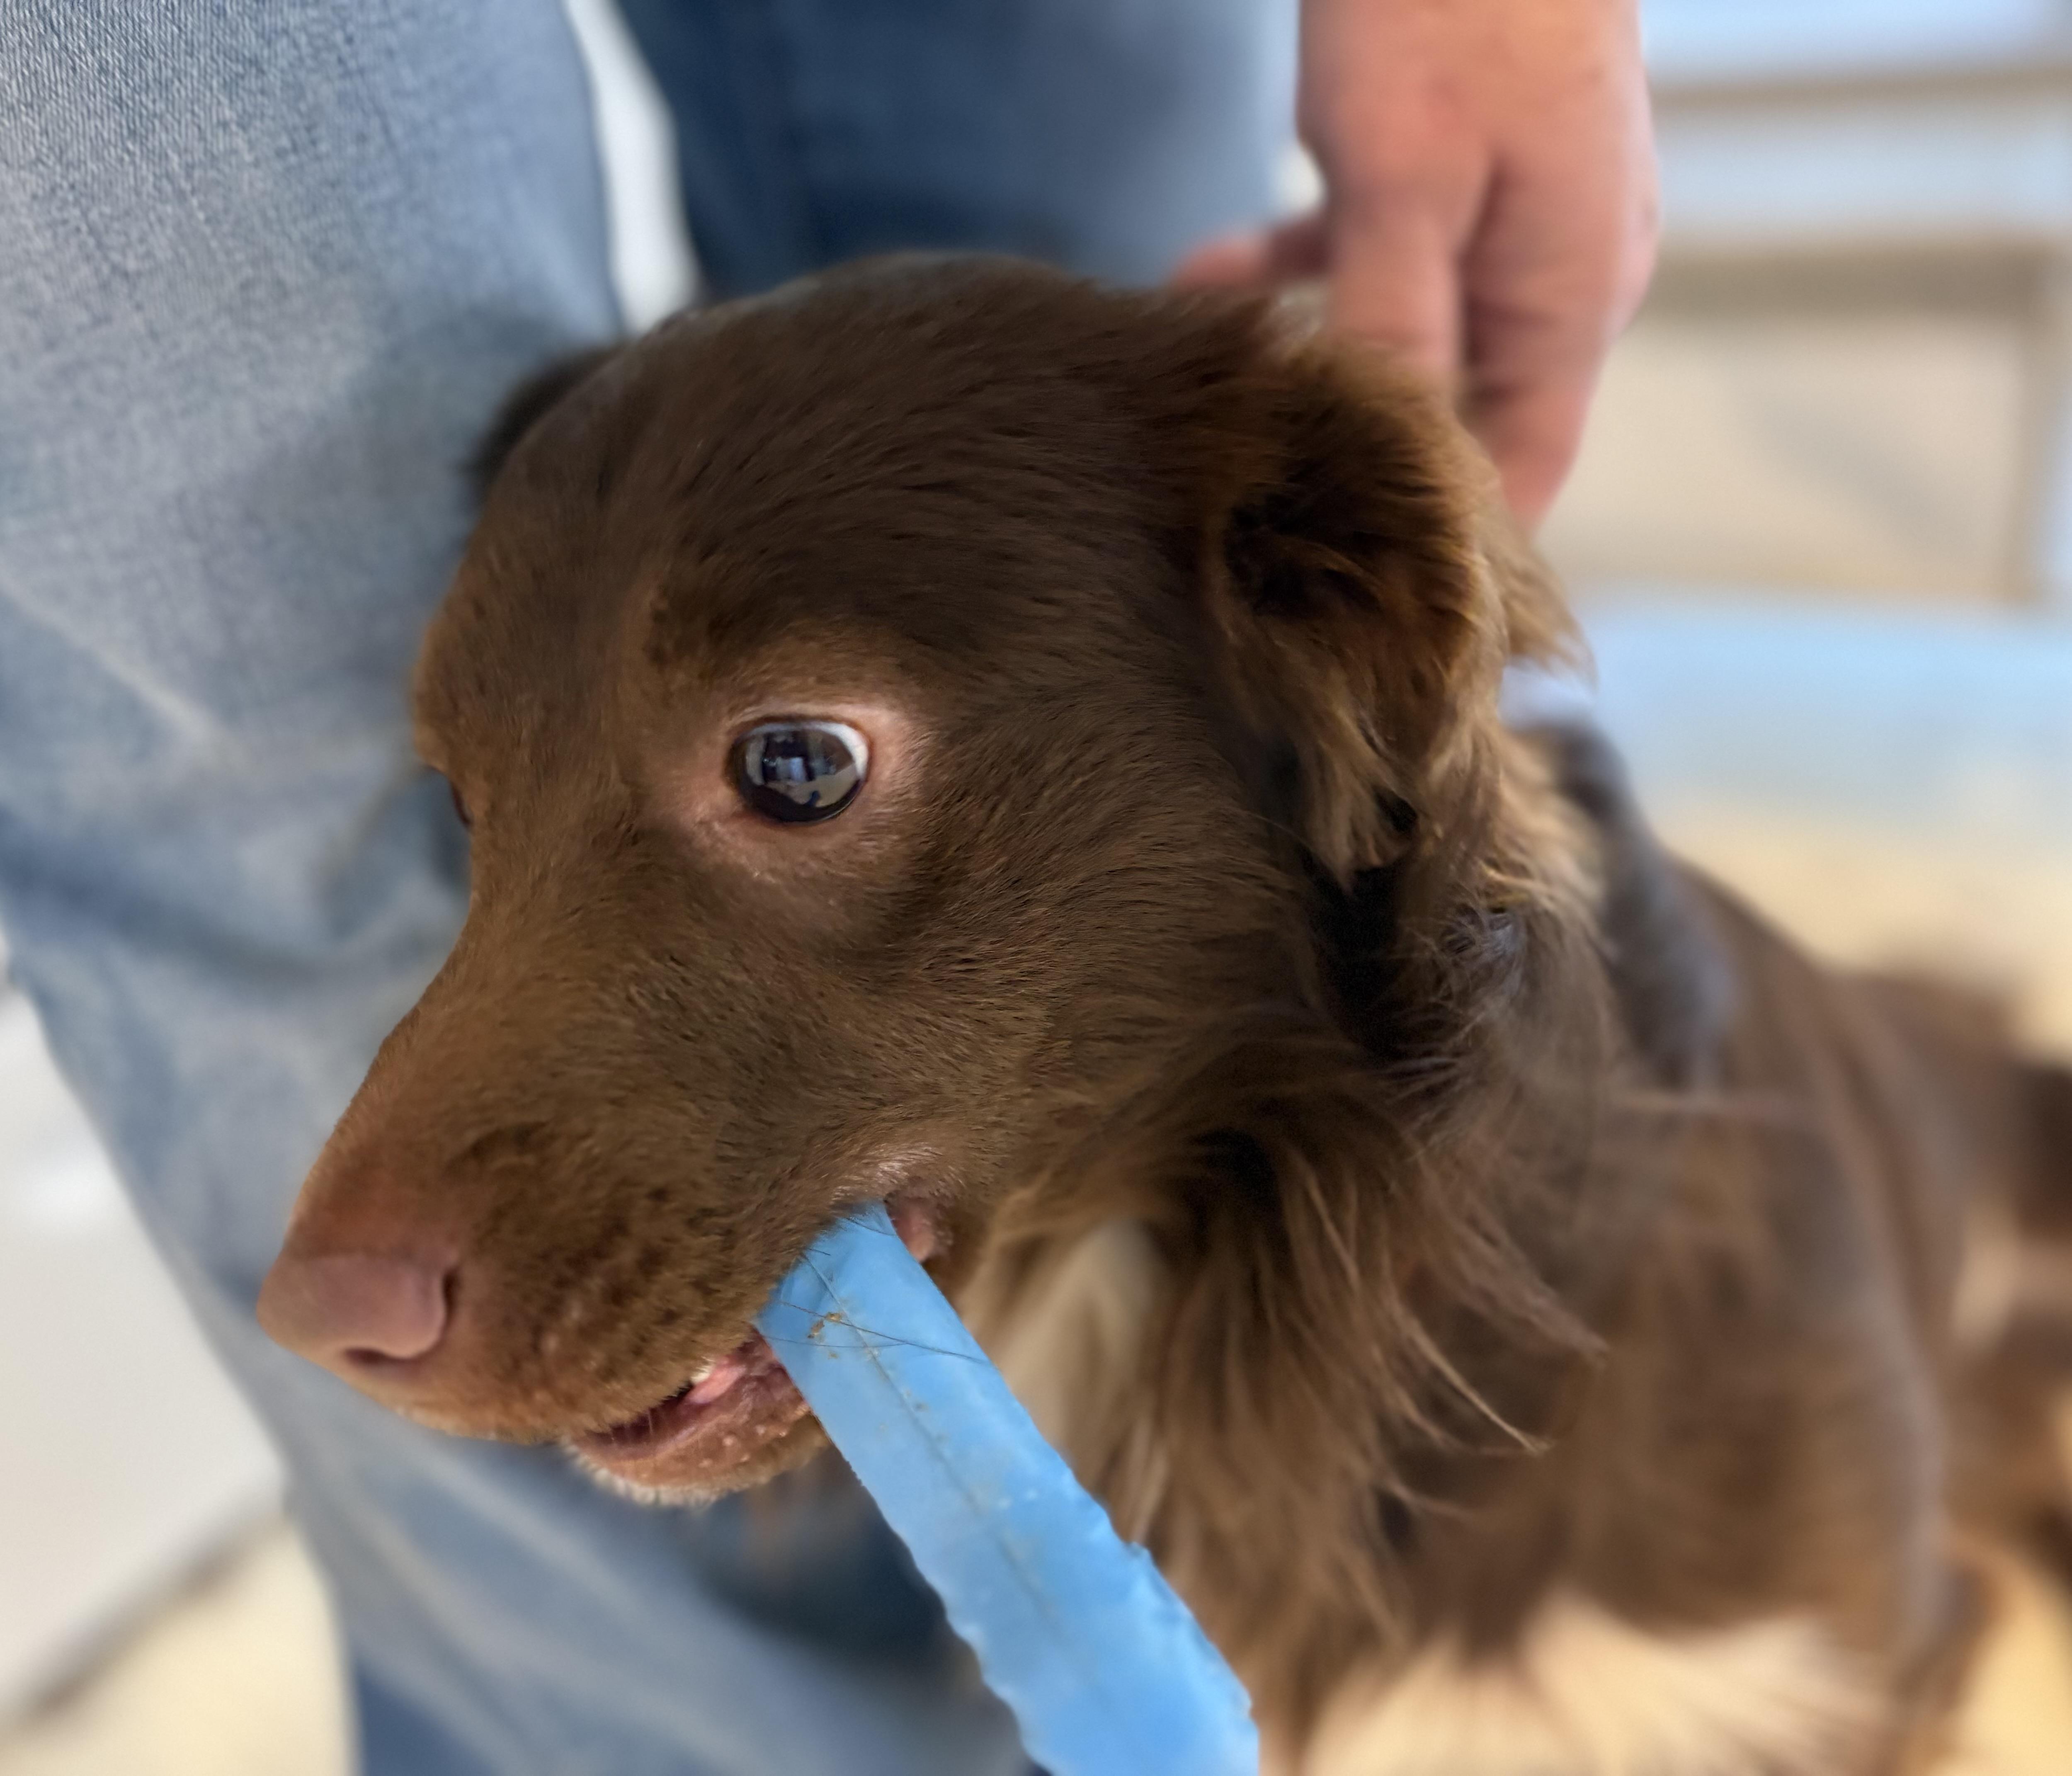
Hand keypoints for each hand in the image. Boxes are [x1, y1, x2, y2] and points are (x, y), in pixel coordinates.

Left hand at [1177, 0, 1658, 525]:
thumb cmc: (1458, 5)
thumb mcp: (1406, 180)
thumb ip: (1392, 320)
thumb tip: (1376, 453)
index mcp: (1571, 293)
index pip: (1529, 467)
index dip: (1458, 546)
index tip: (1368, 602)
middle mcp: (1555, 270)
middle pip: (1464, 410)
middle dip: (1365, 460)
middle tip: (1255, 516)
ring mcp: (1509, 216)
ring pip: (1405, 332)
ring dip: (1309, 361)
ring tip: (1212, 396)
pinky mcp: (1454, 167)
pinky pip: (1376, 254)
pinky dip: (1299, 276)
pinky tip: (1204, 286)